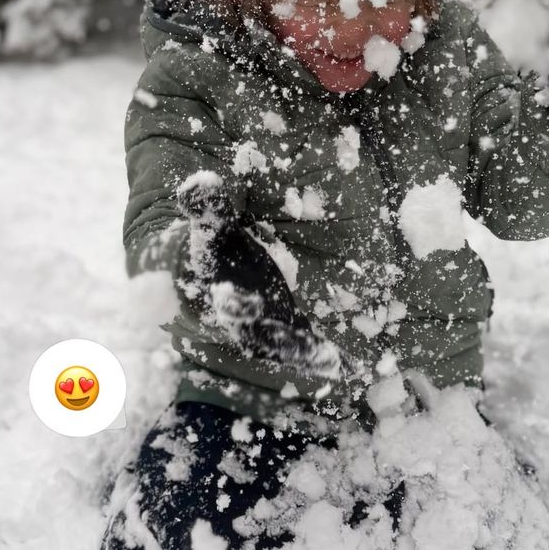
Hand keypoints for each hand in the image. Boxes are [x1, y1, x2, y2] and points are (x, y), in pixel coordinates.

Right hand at [176, 171, 344, 378]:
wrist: (211, 276)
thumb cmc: (213, 249)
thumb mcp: (210, 227)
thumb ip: (206, 208)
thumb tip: (199, 183)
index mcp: (221, 294)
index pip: (225, 303)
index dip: (234, 304)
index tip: (246, 301)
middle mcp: (243, 320)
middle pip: (258, 337)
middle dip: (279, 343)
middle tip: (303, 347)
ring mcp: (267, 327)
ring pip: (284, 349)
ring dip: (306, 356)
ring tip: (332, 362)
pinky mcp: (287, 327)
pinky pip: (306, 344)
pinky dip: (324, 356)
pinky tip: (349, 365)